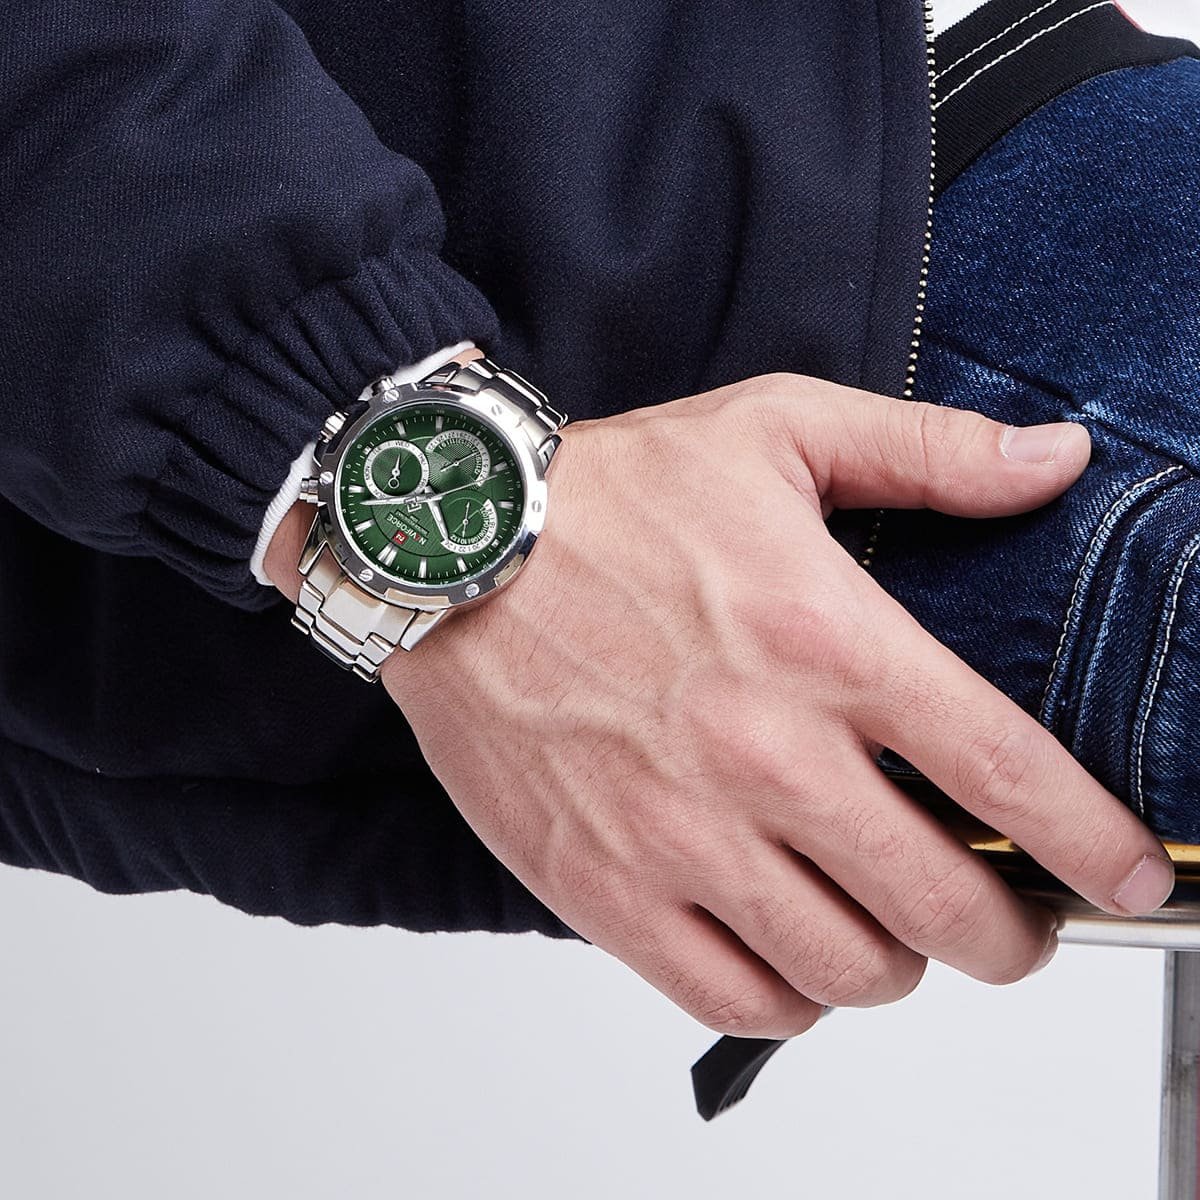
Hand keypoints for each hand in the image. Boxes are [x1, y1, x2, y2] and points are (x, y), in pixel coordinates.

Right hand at [269, 372, 1173, 1038]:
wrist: (451, 551)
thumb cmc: (607, 497)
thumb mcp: (776, 430)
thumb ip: (929, 452)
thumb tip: (1054, 459)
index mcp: (825, 641)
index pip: (1006, 773)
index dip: (1093, 843)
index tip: (1130, 876)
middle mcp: (764, 753)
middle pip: (943, 907)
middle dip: (1009, 935)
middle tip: (1009, 921)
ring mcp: (679, 833)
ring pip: (845, 971)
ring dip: (894, 965)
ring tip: (888, 927)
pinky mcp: (603, 885)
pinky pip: (730, 996)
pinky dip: (788, 997)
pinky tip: (790, 955)